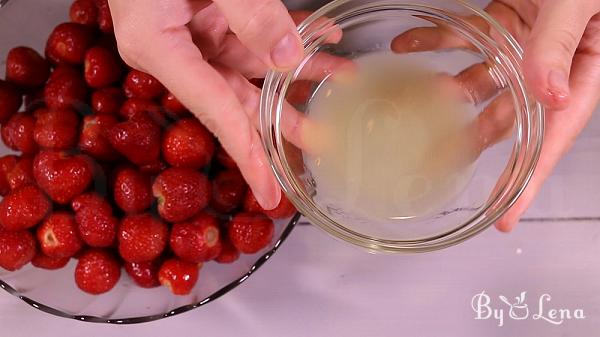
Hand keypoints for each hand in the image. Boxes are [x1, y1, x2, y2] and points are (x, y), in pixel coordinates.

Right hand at [108, 0, 304, 209]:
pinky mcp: (207, 13)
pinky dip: (286, 33)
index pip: (215, 114)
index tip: (271, 196)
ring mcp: (191, 30)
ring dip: (297, 71)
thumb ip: (249, 14)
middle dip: (282, 119)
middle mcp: (174, 49)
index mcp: (158, 49)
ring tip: (340, 79)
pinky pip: (251, 33)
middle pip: (235, 99)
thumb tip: (288, 56)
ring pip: (251, 66)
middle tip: (323, 141)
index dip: (249, 158)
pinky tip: (320, 37)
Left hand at [392, 0, 599, 230]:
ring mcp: (524, 42)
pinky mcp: (504, 18)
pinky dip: (435, 39)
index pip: (553, 136)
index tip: (505, 214)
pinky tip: (407, 45)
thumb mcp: (577, 3)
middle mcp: (550, 63)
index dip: (529, 178)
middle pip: (512, 116)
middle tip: (439, 165)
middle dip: (476, 142)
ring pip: (483, 79)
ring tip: (413, 106)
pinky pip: (467, 35)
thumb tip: (549, 95)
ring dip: (447, 93)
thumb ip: (557, 44)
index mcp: (580, 69)